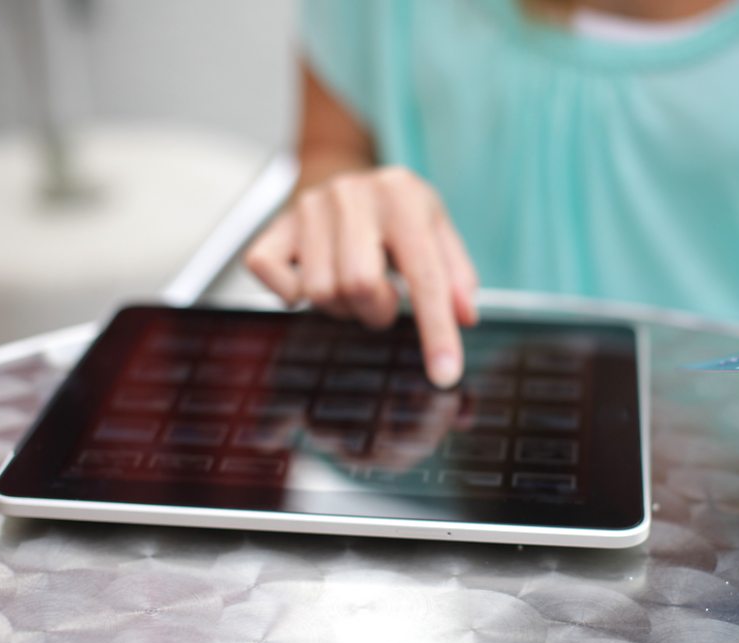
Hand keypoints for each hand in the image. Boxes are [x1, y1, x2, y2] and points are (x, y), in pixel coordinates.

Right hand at [245, 167, 478, 386]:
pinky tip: (311, 279)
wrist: (344, 170)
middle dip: (376, 310)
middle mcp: (352, 194)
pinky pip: (273, 279)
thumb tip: (465, 316)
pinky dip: (291, 295)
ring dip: (342, 306)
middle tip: (382, 299)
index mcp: (402, 195)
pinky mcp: (276, 225)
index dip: (437, 331)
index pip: (425, 275)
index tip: (444, 377)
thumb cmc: (397, 213)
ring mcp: (309, 207)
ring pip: (319, 291)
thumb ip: (456, 273)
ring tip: (352, 284)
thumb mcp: (437, 229)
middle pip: (359, 285)